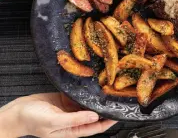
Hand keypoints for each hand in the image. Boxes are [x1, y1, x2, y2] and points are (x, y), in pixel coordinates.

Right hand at [0, 93, 116, 137]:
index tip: (119, 114)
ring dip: (97, 100)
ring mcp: (71, 109)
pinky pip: (80, 96)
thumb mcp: (54, 121)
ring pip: (89, 105)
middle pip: (94, 115)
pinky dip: (87, 93)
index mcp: (73, 130)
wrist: (19, 110)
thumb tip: (94, 116)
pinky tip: (94, 87)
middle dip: (105, 109)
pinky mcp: (67, 99)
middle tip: (116, 99)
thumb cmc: (33, 120)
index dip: (108, 122)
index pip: (96, 127)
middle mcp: (74, 120)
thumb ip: (74, 119)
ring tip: (108, 92)